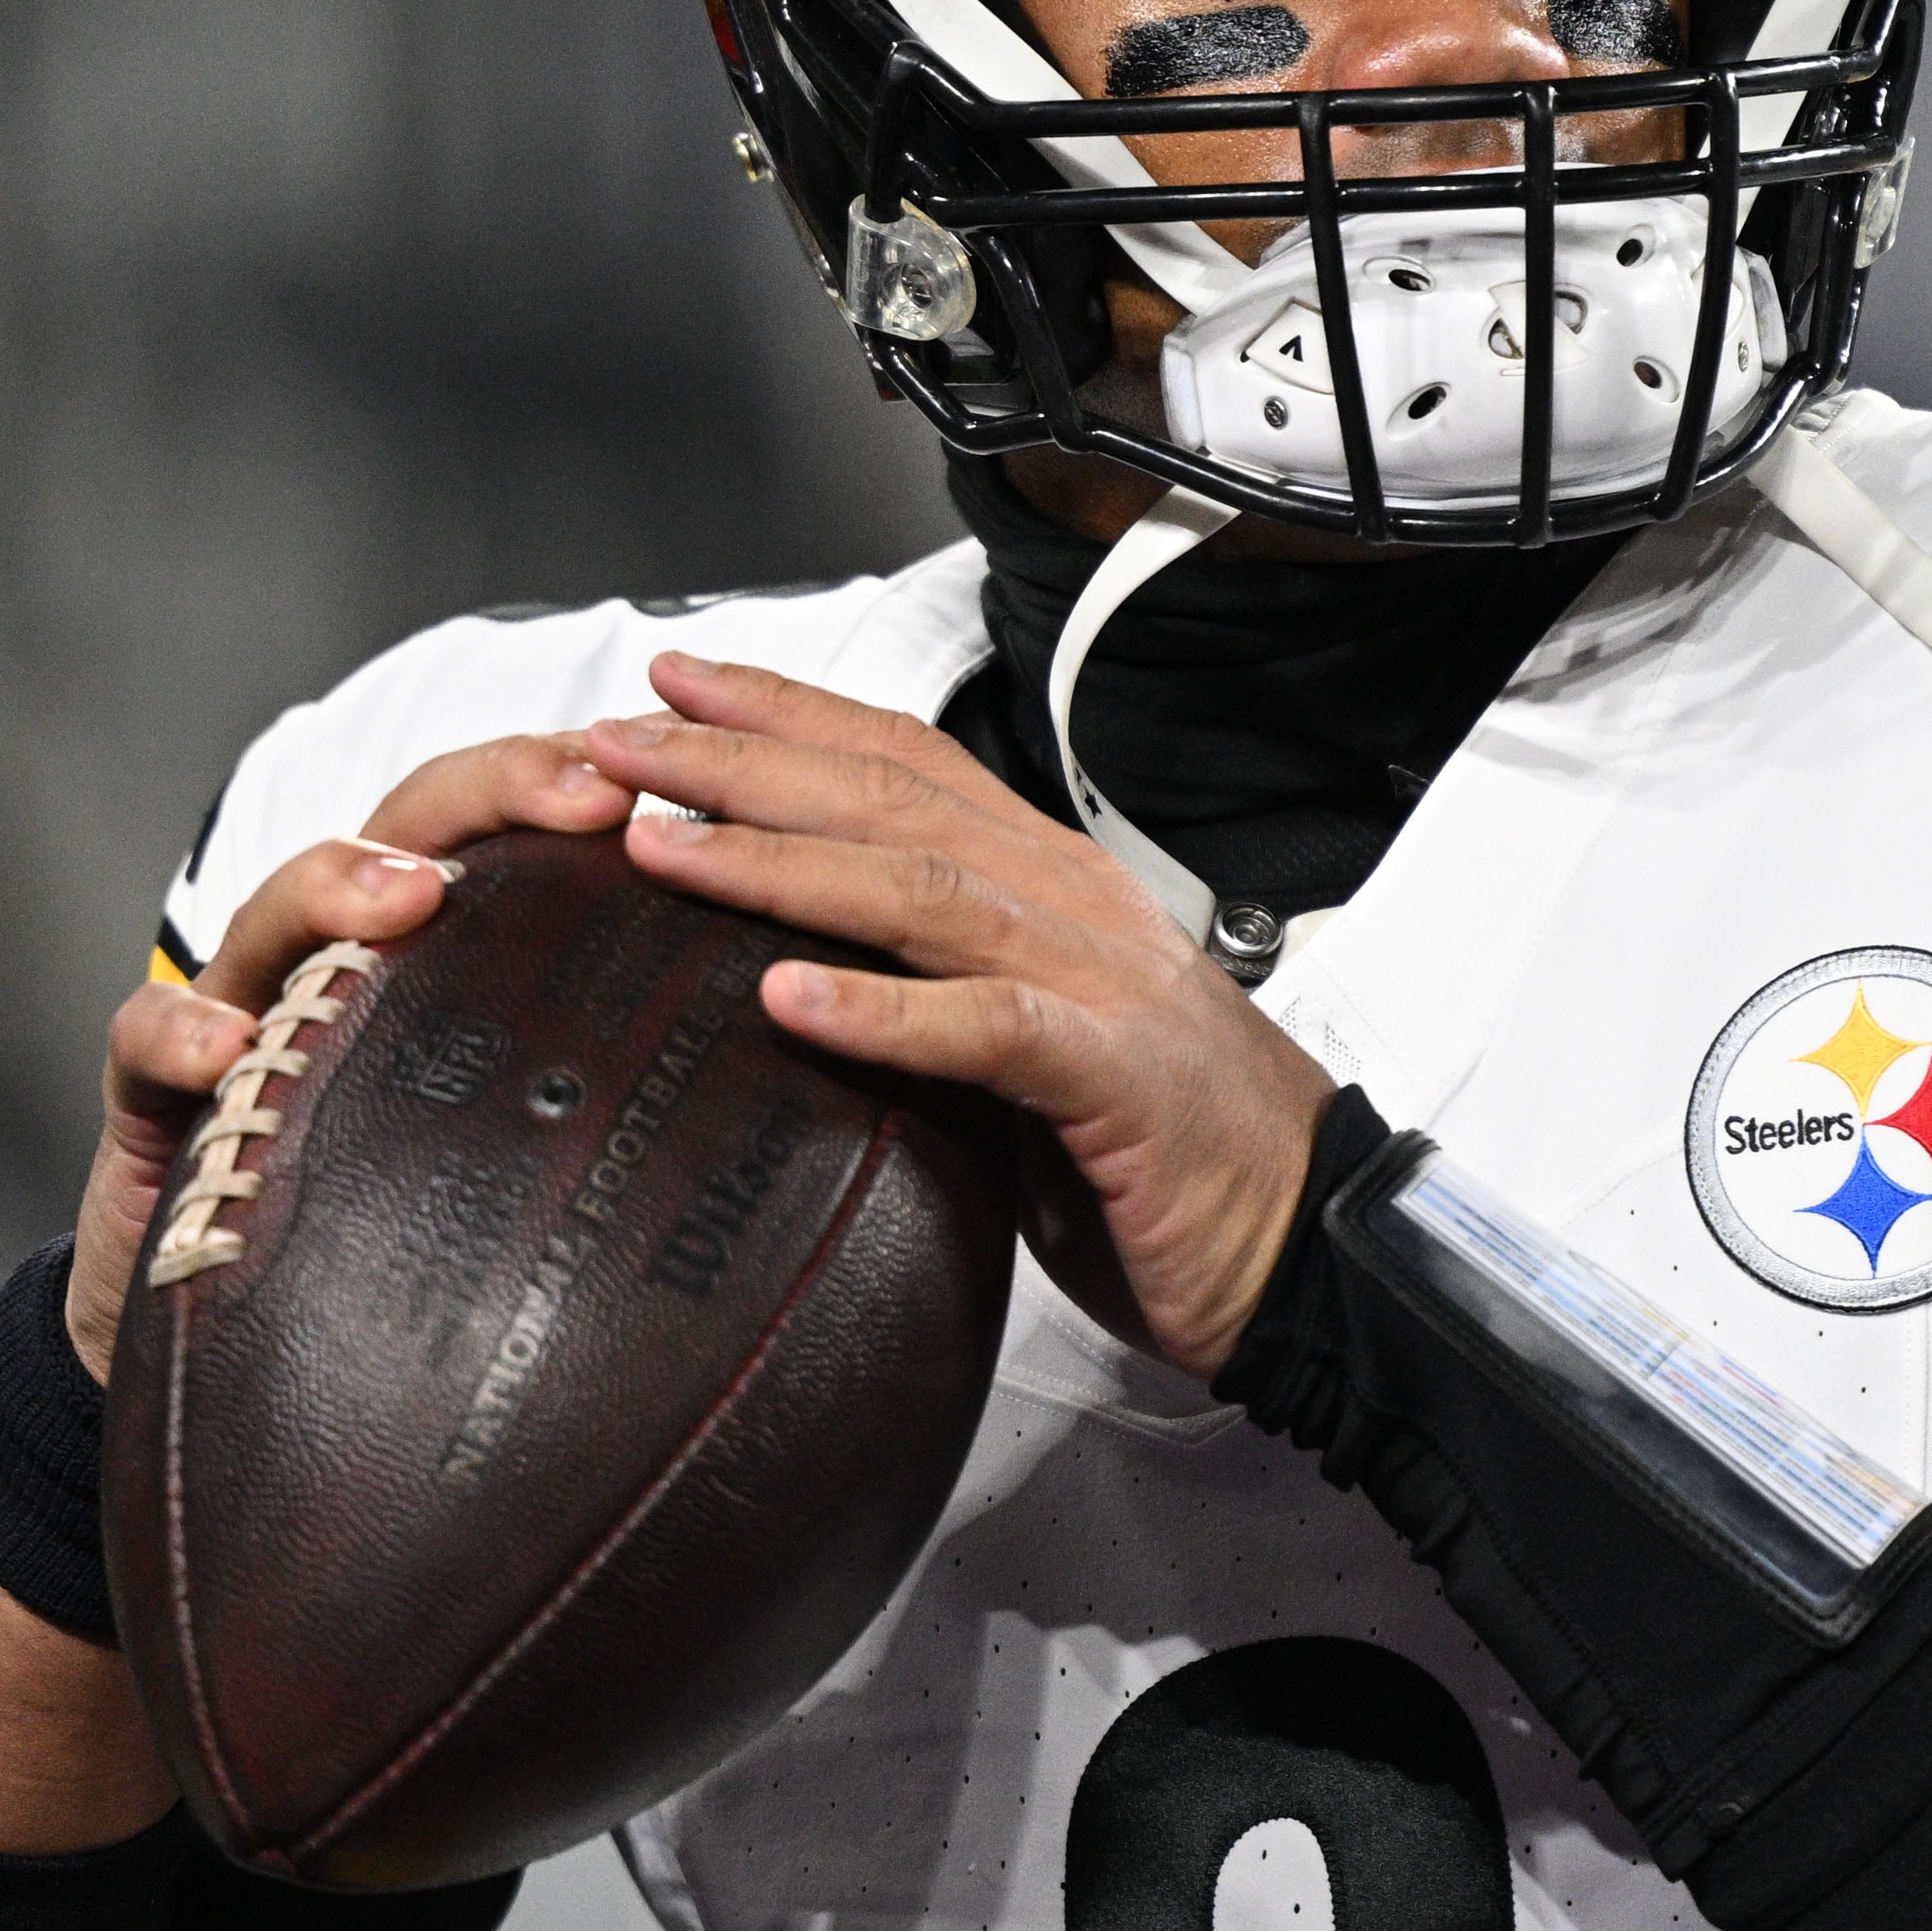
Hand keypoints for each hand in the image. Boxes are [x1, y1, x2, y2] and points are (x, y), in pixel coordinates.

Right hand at [0, 734, 643, 1846]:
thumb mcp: (552, 1176)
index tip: (717, 786)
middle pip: (414, 825)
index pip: (536, 839)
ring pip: (274, 908)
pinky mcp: (157, 1102)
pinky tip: (226, 1047)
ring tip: (405, 894)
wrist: (243, 1378)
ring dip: (337, 883)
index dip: (616, 800)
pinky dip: (179, 1029)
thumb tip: (866, 1117)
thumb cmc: (418, 1254)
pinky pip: (147, 1043)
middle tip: (592, 791)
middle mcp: (352, 963)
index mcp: (462, 964)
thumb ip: (660, 1123)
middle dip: (497, 791)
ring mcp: (251, 1021)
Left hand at [584, 654, 1332, 1373]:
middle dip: (742, 759)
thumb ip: (943, 996)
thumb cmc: (1170, 1156)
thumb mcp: (1036, 1046)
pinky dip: (883, 1011)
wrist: (1309, 1239)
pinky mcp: (1111, 1076)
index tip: (673, 691)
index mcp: (1051, 883)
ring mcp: (1097, 981)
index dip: (784, 714)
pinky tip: (787, 999)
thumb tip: (807, 993)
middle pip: (889, 797)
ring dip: (778, 860)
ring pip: (919, 886)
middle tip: (622, 742)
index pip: (903, 761)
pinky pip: (986, 1025)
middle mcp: (1071, 904)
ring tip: (662, 846)